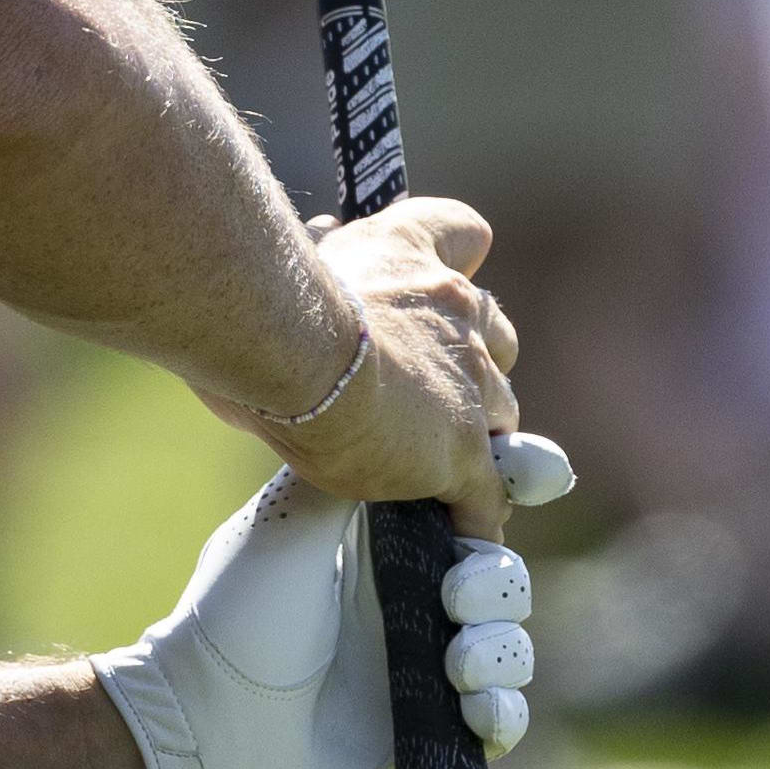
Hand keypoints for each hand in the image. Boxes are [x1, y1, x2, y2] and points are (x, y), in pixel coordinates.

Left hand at [94, 473, 544, 768]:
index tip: (534, 470)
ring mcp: (425, 666)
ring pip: (511, 642)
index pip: (472, 498)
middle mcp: (411, 597)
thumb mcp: (292, 518)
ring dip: (499, 644)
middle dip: (496, 576)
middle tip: (456, 587)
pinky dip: (501, 708)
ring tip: (455, 656)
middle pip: (502, 570)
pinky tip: (472, 703)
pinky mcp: (432, 731)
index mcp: (384, 539)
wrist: (210, 721)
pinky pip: (501, 717)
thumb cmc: (240, 613)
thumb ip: (359, 466)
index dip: (516, 479)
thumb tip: (414, 415)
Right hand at [217, 198, 552, 541]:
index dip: (456, 262)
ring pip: (502, 413)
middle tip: (426, 387)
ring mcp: (470, 383)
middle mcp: (456, 309)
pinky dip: (477, 516)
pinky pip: (487, 495)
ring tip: (437, 461)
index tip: (438, 279)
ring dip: (478, 433)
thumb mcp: (298, 256)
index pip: (464, 234)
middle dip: (474, 362)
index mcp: (410, 251)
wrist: (286, 343)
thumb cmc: (266, 298)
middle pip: (498, 335)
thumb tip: (316, 236)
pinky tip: (463, 534)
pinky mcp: (464, 452)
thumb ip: (318, 257)